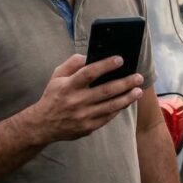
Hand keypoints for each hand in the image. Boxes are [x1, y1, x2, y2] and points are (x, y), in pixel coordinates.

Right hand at [25, 54, 143, 143]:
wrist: (43, 125)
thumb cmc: (53, 96)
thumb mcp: (57, 76)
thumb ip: (72, 63)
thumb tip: (89, 56)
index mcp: (68, 86)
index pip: (89, 73)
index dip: (105, 65)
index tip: (120, 59)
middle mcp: (77, 101)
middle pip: (106, 91)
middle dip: (125, 83)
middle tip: (138, 77)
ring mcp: (83, 116)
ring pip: (111, 106)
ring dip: (127, 98)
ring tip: (138, 90)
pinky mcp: (88, 127)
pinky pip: (108, 117)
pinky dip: (119, 109)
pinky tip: (127, 101)